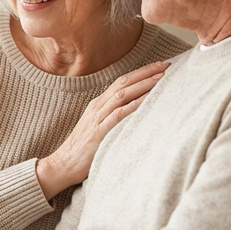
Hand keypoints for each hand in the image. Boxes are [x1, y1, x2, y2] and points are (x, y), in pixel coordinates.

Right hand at [36, 61, 168, 197]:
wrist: (64, 164)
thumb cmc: (83, 149)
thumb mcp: (99, 127)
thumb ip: (113, 117)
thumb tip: (135, 112)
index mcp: (99, 104)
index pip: (122, 82)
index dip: (141, 73)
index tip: (159, 66)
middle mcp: (98, 107)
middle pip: (124, 83)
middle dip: (146, 73)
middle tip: (166, 65)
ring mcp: (98, 118)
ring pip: (122, 95)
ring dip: (143, 85)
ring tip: (161, 78)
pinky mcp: (99, 132)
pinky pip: (118, 115)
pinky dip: (133, 106)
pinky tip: (146, 101)